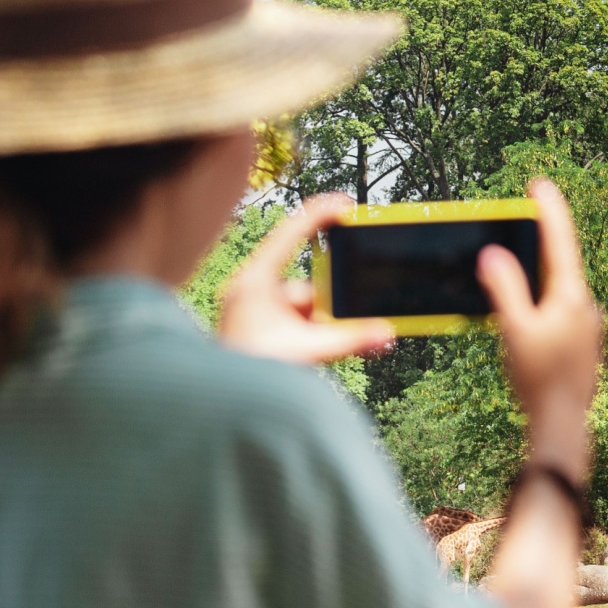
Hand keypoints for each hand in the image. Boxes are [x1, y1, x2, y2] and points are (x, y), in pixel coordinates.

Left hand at [218, 194, 394, 364]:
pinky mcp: (256, 326)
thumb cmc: (251, 373)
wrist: (222, 401)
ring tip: (311, 351)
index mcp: (256, 280)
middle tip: (329, 331)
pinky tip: (306, 355)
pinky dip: (306, 335)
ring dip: (316, 328)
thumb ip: (350, 341)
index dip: (320, 214)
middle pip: (307, 284)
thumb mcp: (307, 352)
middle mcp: (251, 289)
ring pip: (301, 307)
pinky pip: (292, 321)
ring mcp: (252, 308)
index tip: (346, 206)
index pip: (292, 234)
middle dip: (326, 310)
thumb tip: (385, 333)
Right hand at [475, 179, 604, 481]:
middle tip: (523, 218)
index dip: (549, 210)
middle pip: (561, 263)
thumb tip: (495, 255)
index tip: (540, 183)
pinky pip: (561, 310)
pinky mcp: (582, 344)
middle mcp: (585, 307)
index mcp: (572, 298)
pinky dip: (543, 300)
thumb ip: (505, 290)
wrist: (563, 426)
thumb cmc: (539, 381)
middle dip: (541, 240)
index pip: (560, 242)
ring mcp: (587, 326)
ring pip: (561, 289)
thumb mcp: (515, 331)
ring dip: (540, 273)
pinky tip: (528, 312)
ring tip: (518, 264)